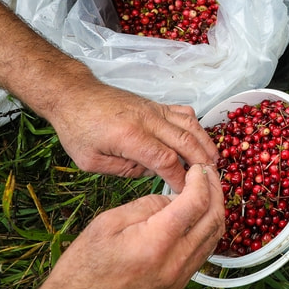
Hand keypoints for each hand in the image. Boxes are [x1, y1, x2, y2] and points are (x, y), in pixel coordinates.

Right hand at [25, 164, 224, 288]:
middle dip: (215, 191)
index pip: (196, 202)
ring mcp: (180, 276)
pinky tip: (198, 215)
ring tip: (208, 190)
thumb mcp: (109, 222)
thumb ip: (147, 204)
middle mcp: (175, 262)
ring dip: (215, 209)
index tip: (197, 168)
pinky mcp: (178, 283)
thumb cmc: (85, 266)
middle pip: (213, 218)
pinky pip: (204, 251)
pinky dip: (207, 229)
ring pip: (214, 236)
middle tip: (208, 173)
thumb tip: (174, 195)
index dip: (201, 179)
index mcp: (156, 242)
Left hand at [48, 83, 217, 191]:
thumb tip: (150, 171)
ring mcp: (154, 109)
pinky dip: (196, 126)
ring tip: (214, 160)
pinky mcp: (156, 105)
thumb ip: (124, 170)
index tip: (185, 192)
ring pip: (190, 124)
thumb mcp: (91, 162)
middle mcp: (147, 119)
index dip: (179, 178)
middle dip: (200, 162)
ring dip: (204, 143)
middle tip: (211, 178)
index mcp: (130, 136)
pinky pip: (183, 113)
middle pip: (185, 140)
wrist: (74, 95)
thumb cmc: (78, 129)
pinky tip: (200, 138)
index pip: (165, 160)